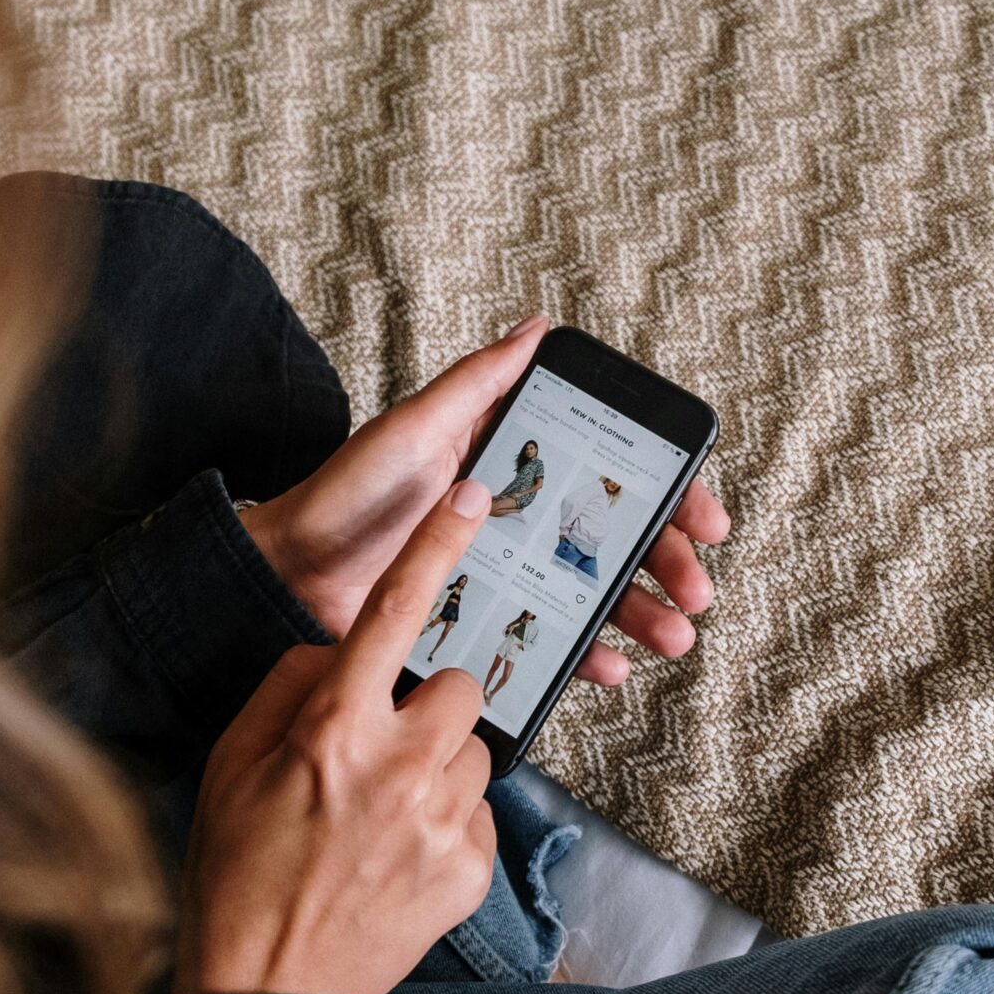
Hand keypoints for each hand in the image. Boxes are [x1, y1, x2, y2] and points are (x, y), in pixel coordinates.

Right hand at [175, 479, 498, 993]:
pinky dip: (446, 826)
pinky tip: (397, 860)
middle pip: (458, 686)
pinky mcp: (472, 870)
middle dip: (429, 705)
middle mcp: (397, 767)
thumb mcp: (231, 764)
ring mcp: (442, 822)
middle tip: (381, 750)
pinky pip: (479, 814)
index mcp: (332, 731)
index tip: (473, 502)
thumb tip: (339, 655)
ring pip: (475, 749)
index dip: (436, 548)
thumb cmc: (237, 874)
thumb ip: (289, 690)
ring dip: (440, 767)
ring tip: (383, 817)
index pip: (394, 616)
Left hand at [241, 317, 731, 686]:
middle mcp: (520, 515)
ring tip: (671, 635)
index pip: (611, 471)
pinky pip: (551, 639)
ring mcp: (508, 572)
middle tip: (696, 590)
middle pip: (618, 537)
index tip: (704, 515)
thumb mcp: (414, 429)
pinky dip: (588, 653)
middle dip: (668, 563)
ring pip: (596, 592)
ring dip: (642, 613)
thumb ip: (478, 383)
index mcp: (514, 461)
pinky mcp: (488, 621)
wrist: (289, 575)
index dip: (668, 492)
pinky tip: (610, 666)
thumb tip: (536, 327)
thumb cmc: (344, 495)